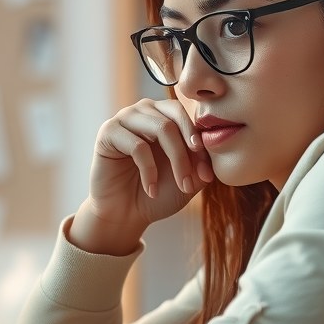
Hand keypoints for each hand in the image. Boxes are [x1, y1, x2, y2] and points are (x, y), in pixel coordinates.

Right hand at [86, 98, 213, 230]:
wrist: (126, 213)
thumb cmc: (158, 193)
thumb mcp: (189, 178)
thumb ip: (203, 161)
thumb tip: (215, 146)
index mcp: (164, 115)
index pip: (187, 115)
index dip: (200, 142)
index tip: (206, 173)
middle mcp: (145, 110)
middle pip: (175, 119)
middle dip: (188, 153)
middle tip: (192, 181)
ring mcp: (125, 118)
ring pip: (160, 128)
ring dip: (176, 161)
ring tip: (180, 187)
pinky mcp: (108, 132)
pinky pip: (137, 146)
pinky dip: (150, 171)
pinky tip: (151, 190)